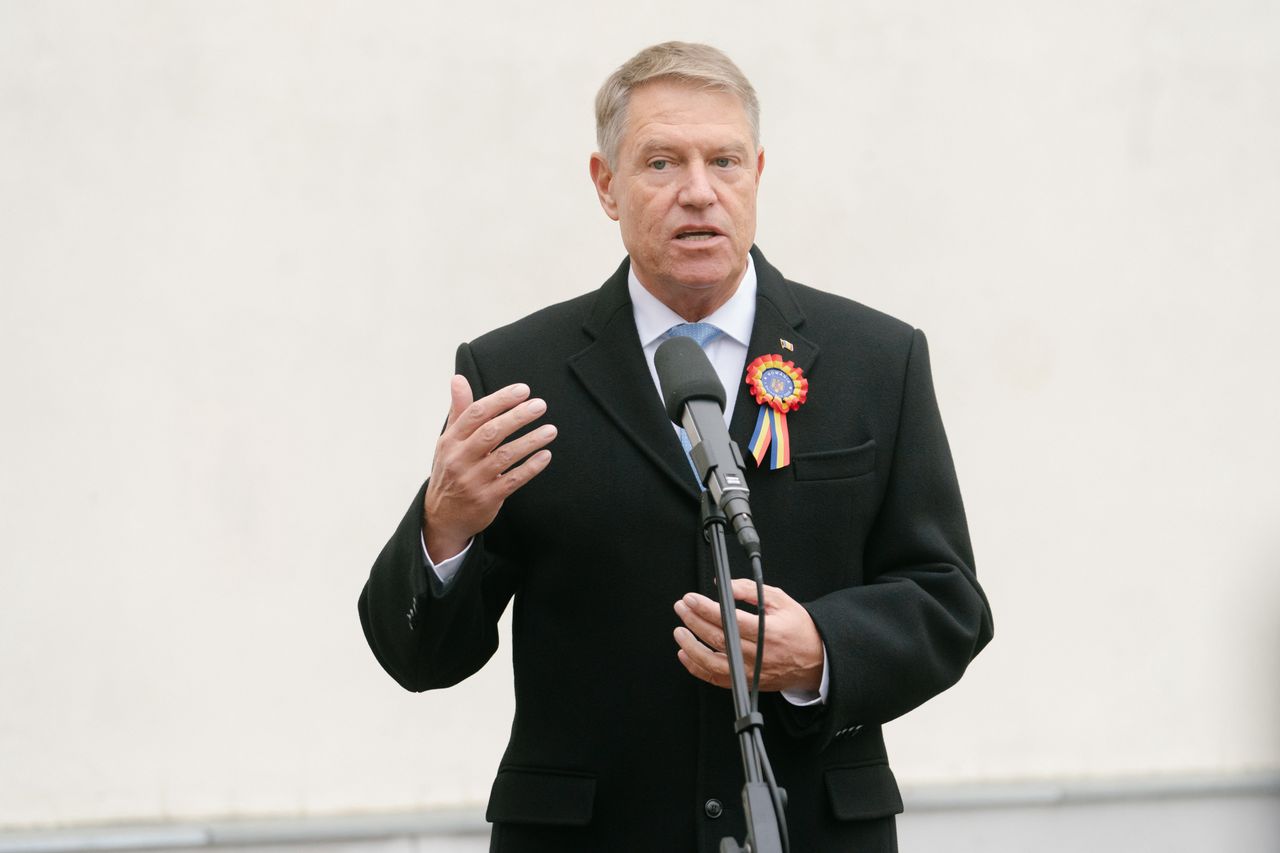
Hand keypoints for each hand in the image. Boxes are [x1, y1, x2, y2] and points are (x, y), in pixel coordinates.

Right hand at [422, 376, 555, 561]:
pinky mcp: (487, 498)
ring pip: (505, 456)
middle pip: (491, 432)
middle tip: (540, 405)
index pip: (476, 414)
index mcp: (450, 440)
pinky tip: (545, 455)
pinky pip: (513, 480)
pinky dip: (531, 467)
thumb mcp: (449, 441)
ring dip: (530, 441)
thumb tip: (458, 379)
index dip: (501, 400)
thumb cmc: (451, 470)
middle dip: (518, 417)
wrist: (442, 516)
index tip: (523, 390)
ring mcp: (473, 480)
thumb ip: (459, 410)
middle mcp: (459, 459)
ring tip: (550, 430)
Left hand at [673, 579, 823, 692]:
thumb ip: (750, 590)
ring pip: (713, 663)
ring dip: (691, 647)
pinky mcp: (746, 682)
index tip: (691, 599)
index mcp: (768, 632)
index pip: (730, 620)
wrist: (815, 659)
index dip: (706, 609)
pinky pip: (716, 678)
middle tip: (682, 607)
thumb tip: (723, 586)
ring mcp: (751, 671)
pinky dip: (697, 668)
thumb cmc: (798, 628)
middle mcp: (758, 654)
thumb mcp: (780, 600)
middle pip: (718, 639)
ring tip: (679, 631)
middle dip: (694, 621)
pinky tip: (686, 654)